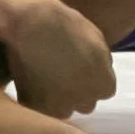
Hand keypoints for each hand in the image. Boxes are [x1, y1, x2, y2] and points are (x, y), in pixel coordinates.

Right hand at [5, 0, 114, 118]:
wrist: (32, 24)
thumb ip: (102, 61)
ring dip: (55, 98)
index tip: (78, 68)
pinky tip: (29, 78)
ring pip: (61, 109)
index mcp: (105, 85)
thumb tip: (103, 69)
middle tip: (60, 71)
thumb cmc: (66, 24)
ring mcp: (59, 107)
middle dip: (75, 91)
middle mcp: (86, 101)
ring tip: (43, 75)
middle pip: (84, 103)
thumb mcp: (96, 38)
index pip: (103, 89)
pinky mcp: (35, 106)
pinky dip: (34, 97)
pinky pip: (37, 107)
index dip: (90, 78)